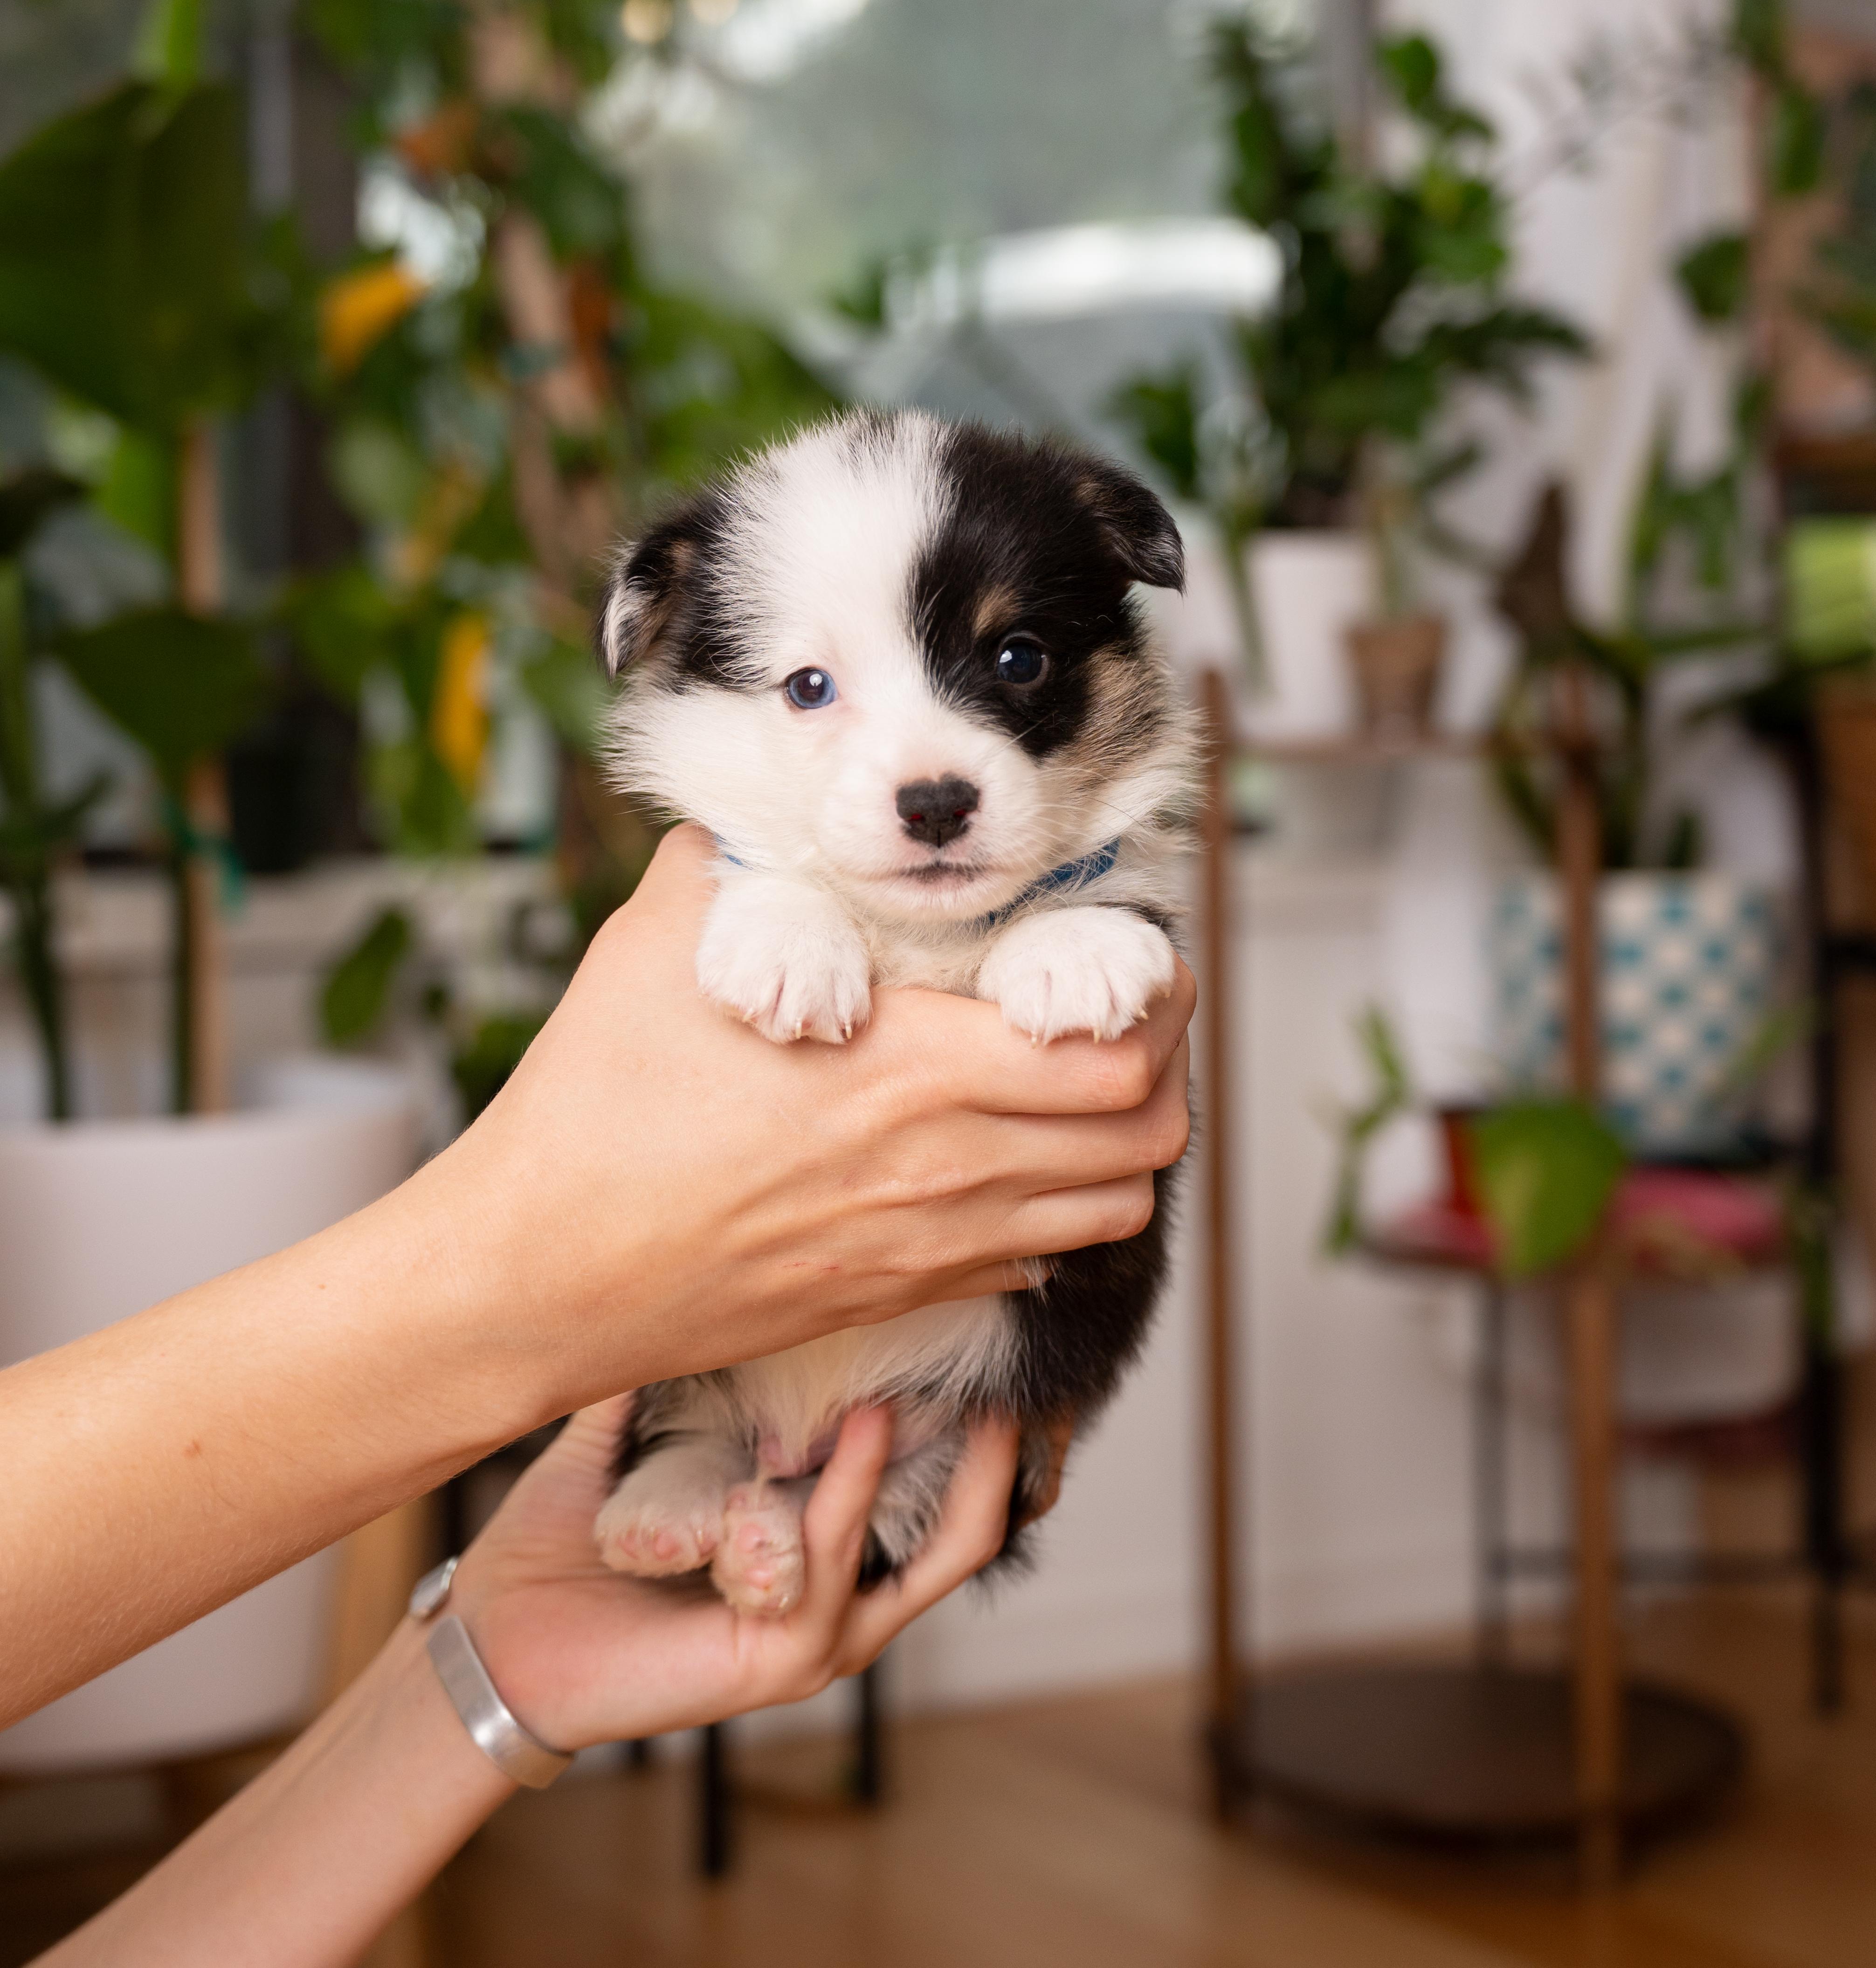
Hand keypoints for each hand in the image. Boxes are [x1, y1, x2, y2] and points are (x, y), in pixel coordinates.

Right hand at [418, 823, 1192, 1418]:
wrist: (537, 1277)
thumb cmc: (593, 1110)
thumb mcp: (660, 945)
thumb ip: (735, 857)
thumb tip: (758, 800)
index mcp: (910, 1070)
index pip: (1112, 1046)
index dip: (1157, 998)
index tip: (1142, 956)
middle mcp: (942, 1170)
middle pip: (1142, 1135)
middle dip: (1162, 1066)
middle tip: (1129, 1016)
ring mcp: (925, 1248)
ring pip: (1107, 1211)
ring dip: (1122, 1148)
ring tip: (1085, 1092)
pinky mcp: (893, 1296)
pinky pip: (1034, 1268)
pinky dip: (1056, 1215)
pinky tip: (1013, 1167)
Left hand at [449, 1396, 1018, 1750]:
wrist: (494, 1636)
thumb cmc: (566, 1546)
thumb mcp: (639, 1438)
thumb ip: (680, 1370)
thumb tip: (699, 1264)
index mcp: (818, 1546)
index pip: (933, 1490)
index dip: (980, 1429)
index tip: (996, 1341)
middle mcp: (839, 1593)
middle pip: (969, 1531)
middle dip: (1010, 1457)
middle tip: (1026, 1372)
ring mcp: (822, 1633)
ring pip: (931, 1551)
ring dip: (940, 1459)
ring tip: (943, 1369)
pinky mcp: (787, 1659)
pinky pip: (840, 1562)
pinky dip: (854, 1490)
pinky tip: (861, 1423)